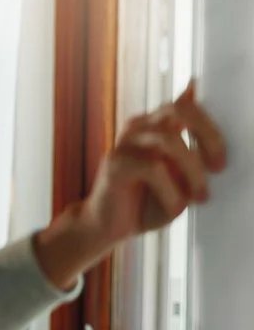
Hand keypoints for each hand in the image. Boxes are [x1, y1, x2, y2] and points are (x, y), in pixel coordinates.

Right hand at [35, 81, 226, 289]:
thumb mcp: (179, 181)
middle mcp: (139, 128)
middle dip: (208, 136)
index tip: (222, 156)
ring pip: (169, 139)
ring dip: (193, 171)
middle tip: (219, 166)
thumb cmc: (146, 204)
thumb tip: (218, 152)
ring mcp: (124, 143)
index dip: (210, 121)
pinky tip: (175, 208)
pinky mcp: (115, 164)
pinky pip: (153, 168)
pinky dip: (171, 191)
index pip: (187, 103)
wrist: (107, 226)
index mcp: (156, 127)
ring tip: (200, 197)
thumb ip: (195, 161)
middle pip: (179, 109)